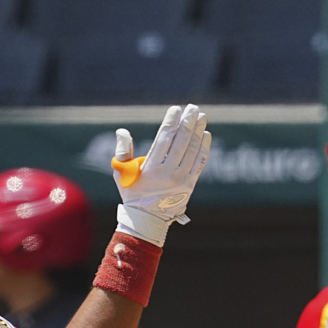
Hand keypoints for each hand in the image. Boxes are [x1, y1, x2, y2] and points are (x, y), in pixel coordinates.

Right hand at [109, 103, 212, 246]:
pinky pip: (199, 163)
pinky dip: (203, 148)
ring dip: (198, 131)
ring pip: (192, 150)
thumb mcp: (121, 174)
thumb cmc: (132, 193)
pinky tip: (205, 135)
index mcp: (151, 169)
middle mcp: (168, 173)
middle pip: (181, 142)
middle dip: (188, 123)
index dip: (171, 122)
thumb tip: (122, 131)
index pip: (164, 139)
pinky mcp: (190, 184)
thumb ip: (122, 152)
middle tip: (193, 108)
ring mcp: (181, 179)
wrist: (147, 219)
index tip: (175, 109)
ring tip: (201, 117)